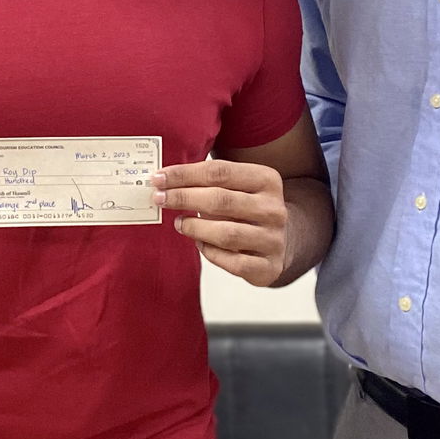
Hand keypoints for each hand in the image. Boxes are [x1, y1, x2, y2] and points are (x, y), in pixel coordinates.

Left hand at [152, 160, 287, 286]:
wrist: (281, 240)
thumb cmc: (246, 208)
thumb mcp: (236, 186)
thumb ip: (206, 180)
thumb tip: (163, 180)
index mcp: (266, 179)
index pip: (220, 172)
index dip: (184, 174)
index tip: (158, 178)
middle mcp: (273, 208)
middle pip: (221, 200)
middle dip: (183, 198)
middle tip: (159, 198)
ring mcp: (273, 239)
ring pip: (226, 234)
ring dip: (195, 227)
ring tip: (178, 223)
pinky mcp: (268, 266)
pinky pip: (233, 262)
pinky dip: (210, 253)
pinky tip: (199, 243)